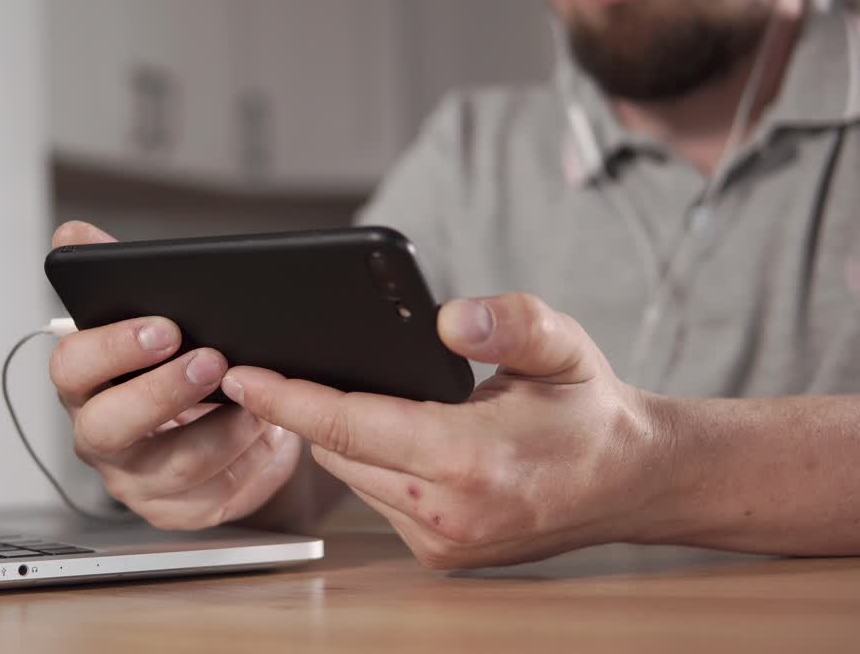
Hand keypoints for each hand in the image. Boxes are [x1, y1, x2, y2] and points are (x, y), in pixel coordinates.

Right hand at [48, 221, 301, 528]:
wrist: (226, 424)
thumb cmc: (180, 365)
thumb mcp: (152, 315)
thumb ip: (115, 272)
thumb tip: (74, 234)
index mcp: (86, 382)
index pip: (71, 366)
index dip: (112, 347)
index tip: (164, 325)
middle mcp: (100, 435)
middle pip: (107, 426)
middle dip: (162, 393)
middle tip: (213, 359)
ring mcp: (136, 479)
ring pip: (171, 464)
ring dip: (222, 426)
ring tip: (258, 397)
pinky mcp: (177, 510)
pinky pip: (212, 494)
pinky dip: (247, 459)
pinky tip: (267, 432)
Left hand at [221, 292, 673, 567]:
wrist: (631, 482)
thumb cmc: (588, 409)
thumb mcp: (562, 347)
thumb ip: (510, 322)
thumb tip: (449, 318)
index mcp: (469, 460)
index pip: (349, 425)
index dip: (288, 398)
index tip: (242, 375)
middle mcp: (448, 513)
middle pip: (339, 452)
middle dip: (306, 410)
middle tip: (279, 367)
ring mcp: (443, 543)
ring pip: (353, 476)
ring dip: (339, 438)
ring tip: (340, 393)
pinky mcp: (440, 555)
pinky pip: (378, 498)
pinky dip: (370, 464)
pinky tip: (382, 433)